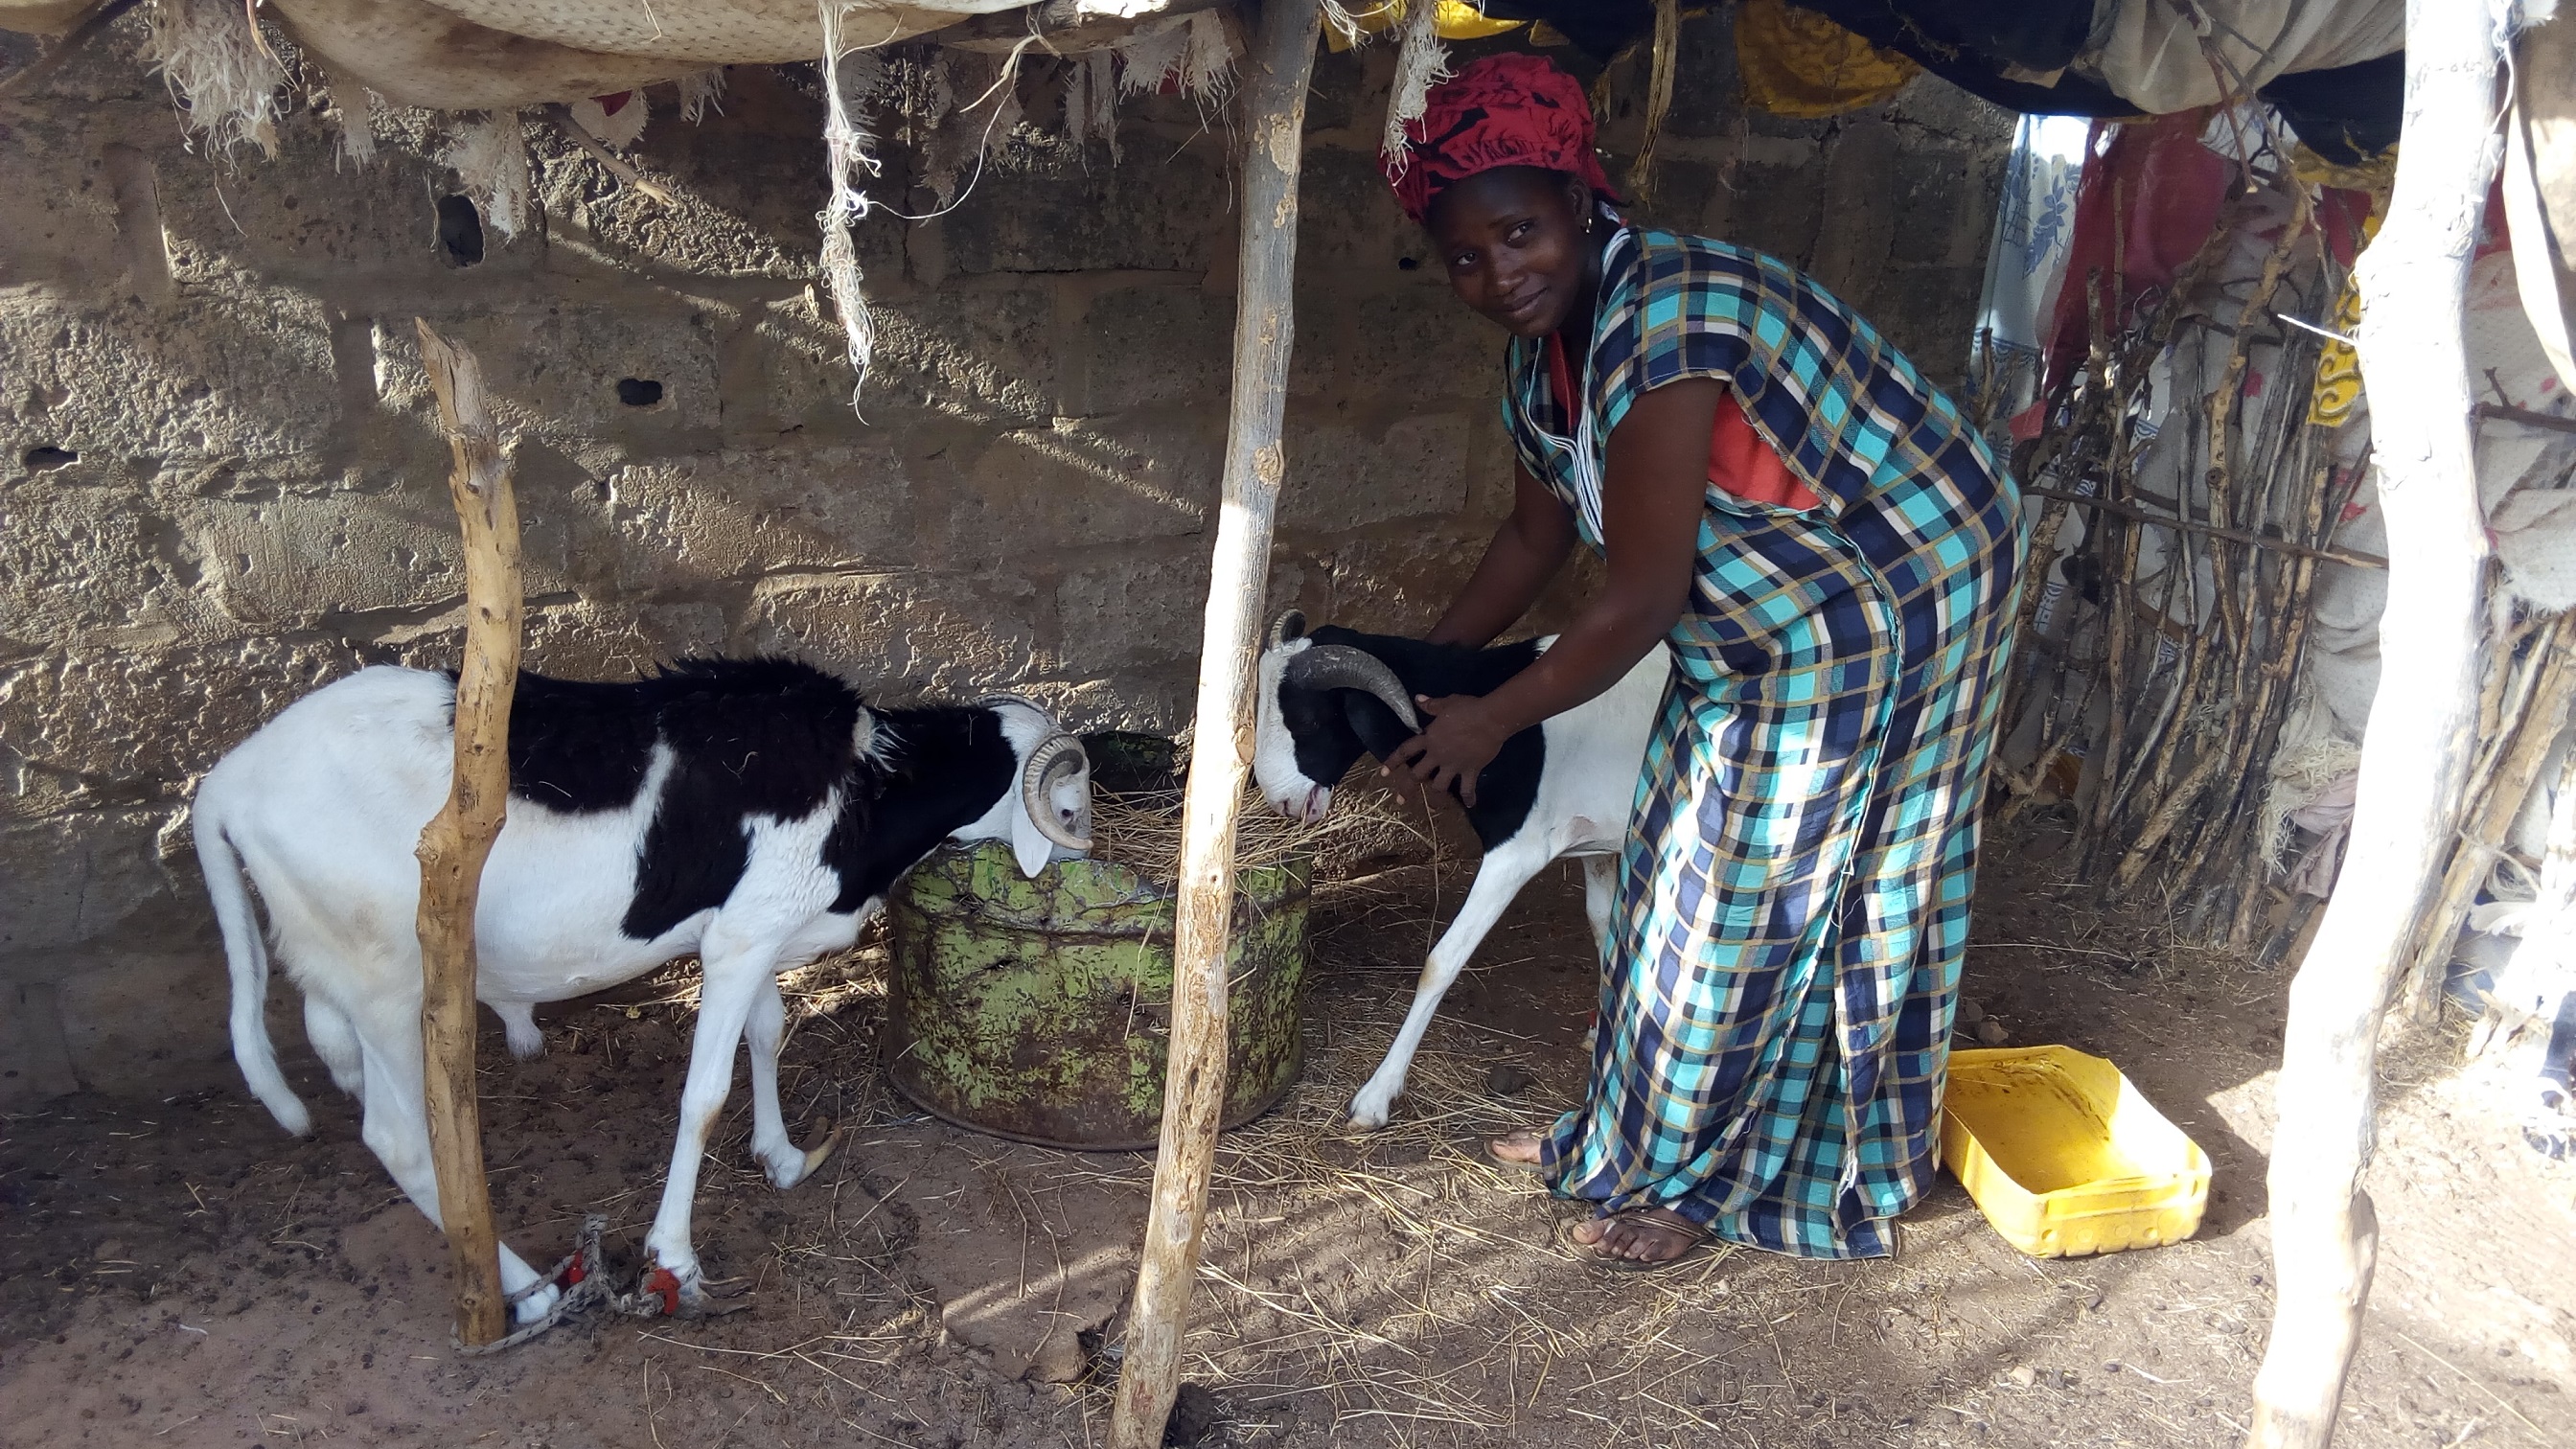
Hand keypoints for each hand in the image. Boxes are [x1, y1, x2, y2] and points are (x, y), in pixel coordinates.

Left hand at [1382, 695, 1510, 806]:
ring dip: (1436, 799)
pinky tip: (1471, 805)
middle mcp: (1438, 755)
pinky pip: (1468, 788)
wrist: (1490, 719)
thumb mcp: (1447, 704)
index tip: (1384, 773)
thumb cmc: (1467, 709)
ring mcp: (1453, 765)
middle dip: (1407, 788)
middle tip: (1400, 800)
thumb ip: (1431, 705)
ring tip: (1433, 808)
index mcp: (1430, 739)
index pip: (1406, 751)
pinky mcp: (1470, 771)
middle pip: (1417, 775)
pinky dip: (1469, 797)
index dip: (1393, 761)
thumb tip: (1418, 699)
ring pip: (1439, 787)